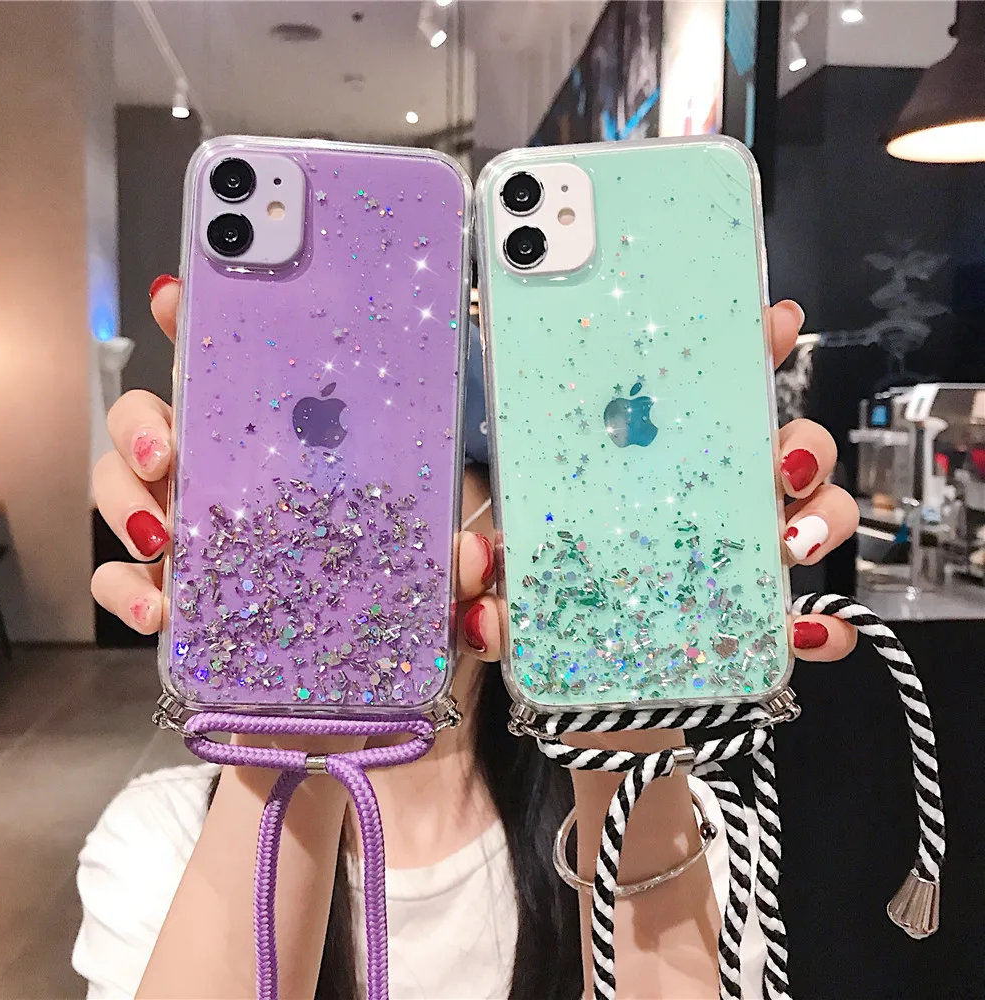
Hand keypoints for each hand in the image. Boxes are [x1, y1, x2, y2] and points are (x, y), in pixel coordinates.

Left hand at [459, 299, 859, 665]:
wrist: (573, 693)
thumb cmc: (544, 611)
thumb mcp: (504, 577)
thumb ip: (484, 567)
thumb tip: (474, 556)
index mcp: (649, 467)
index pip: (704, 394)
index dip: (746, 348)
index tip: (772, 322)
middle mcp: (707, 502)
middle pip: (780, 447)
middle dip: (799, 441)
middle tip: (780, 460)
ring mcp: (739, 560)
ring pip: (814, 516)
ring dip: (819, 519)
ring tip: (790, 543)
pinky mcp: (755, 624)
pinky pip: (811, 618)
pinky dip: (822, 623)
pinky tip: (806, 628)